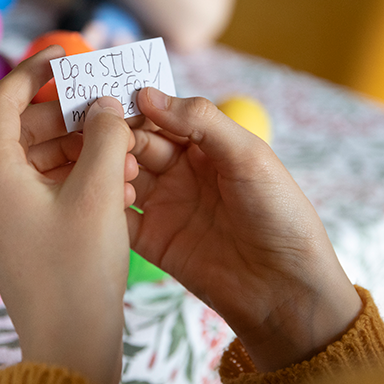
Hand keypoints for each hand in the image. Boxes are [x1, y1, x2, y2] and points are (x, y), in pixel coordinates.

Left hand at [0, 46, 137, 383]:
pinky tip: (113, 181)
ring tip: (122, 153)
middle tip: (111, 111)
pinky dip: (72, 177)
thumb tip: (104, 104)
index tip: (65, 53)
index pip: (3, 100)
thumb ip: (103, 135)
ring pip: (36, 159)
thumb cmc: (80, 270)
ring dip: (78, 149)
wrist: (69, 344)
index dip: (34, 69)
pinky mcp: (13, 232)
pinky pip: (40, 187)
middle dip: (70, 118)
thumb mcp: (98, 192)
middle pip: (23, 130)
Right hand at [128, 87, 361, 371]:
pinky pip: (118, 217)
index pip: (161, 115)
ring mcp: (164, 205)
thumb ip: (200, 120)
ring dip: (109, 168)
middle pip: (136, 143)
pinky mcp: (151, 241)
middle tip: (98, 135)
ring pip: (121, 176)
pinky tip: (102, 197)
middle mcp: (181, 171)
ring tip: (108, 168)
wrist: (285, 290)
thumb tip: (146, 93)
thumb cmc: (280, 215)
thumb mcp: (248, 156)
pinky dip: (105, 204)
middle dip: (116, 136)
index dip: (135, 107)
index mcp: (207, 145)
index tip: (108, 101)